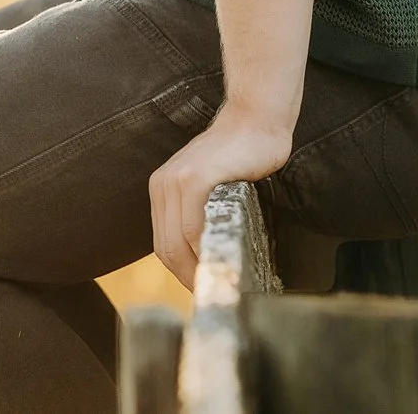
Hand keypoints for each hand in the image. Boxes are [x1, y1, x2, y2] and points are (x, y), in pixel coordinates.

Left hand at [147, 108, 294, 290]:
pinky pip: (192, 226)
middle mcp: (163, 185)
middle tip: (211, 294)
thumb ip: (200, 216)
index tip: (202, 288)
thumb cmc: (241, 159)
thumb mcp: (210, 189)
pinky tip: (219, 259)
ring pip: (177, 241)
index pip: (163, 244)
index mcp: (162, 190)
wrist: (255, 123)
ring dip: (195, 268)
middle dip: (187, 277)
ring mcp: (176, 181)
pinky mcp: (195, 178)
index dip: (181, 272)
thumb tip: (206, 259)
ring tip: (217, 283)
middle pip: (166, 248)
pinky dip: (202, 248)